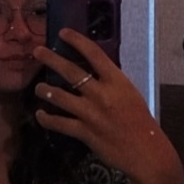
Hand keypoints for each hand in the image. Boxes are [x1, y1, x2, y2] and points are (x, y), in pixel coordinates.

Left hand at [33, 28, 183, 183]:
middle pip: (71, 72)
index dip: (77, 40)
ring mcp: (91, 113)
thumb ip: (110, 83)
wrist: (146, 151)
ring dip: (46, 90)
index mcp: (117, 81)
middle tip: (37, 51)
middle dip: (51, 59)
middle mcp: (102, 94)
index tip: (63, 32)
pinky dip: (47, 119)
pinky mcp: (84, 132)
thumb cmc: (140, 121)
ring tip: (39, 87)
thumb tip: (92, 71)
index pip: (94, 54)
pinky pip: (60, 123)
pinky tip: (41, 115)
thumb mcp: (129, 94)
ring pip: (60, 97)